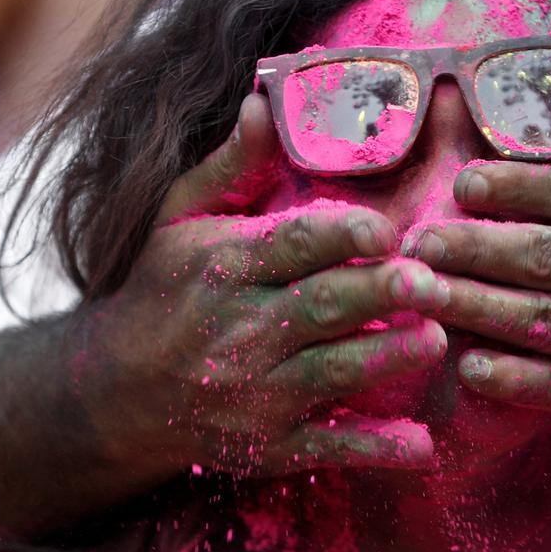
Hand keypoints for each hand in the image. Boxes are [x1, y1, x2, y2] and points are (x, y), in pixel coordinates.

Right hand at [77, 94, 449, 480]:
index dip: (342, 234)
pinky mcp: (270, 445)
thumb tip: (264, 101)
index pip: (292, 244)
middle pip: (321, 306)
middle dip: (378, 293)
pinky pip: (328, 448)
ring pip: (331, 372)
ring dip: (386, 358)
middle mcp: (240, 330)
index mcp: (225, 266)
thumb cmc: (164, 290)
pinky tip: (421, 446)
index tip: (387, 228)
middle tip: (430, 280)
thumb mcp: (180, 219)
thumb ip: (231, 166)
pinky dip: (376, 450)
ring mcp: (256, 392)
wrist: (114, 391)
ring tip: (436, 340)